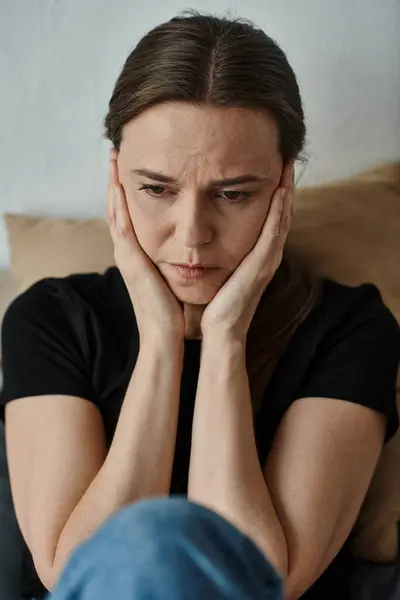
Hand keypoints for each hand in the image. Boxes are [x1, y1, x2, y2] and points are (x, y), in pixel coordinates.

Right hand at [107, 152, 184, 342]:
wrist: (166, 337)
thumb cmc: (174, 311)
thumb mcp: (173, 280)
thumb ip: (176, 263)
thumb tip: (191, 250)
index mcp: (140, 257)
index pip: (130, 217)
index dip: (126, 193)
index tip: (130, 168)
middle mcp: (129, 253)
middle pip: (118, 209)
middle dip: (115, 181)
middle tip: (115, 153)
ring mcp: (126, 256)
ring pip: (115, 212)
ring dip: (113, 184)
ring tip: (113, 158)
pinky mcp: (130, 261)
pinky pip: (121, 226)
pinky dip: (117, 204)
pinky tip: (118, 183)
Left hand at [200, 163, 294, 340]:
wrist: (220, 330)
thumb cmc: (216, 303)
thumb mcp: (218, 270)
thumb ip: (217, 252)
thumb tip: (202, 236)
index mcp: (255, 253)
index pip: (269, 216)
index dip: (272, 190)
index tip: (268, 165)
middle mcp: (266, 253)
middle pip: (281, 212)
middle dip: (284, 184)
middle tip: (284, 156)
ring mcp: (268, 259)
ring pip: (282, 217)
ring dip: (286, 190)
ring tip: (286, 164)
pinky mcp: (263, 265)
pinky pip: (274, 232)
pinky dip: (280, 211)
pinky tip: (281, 190)